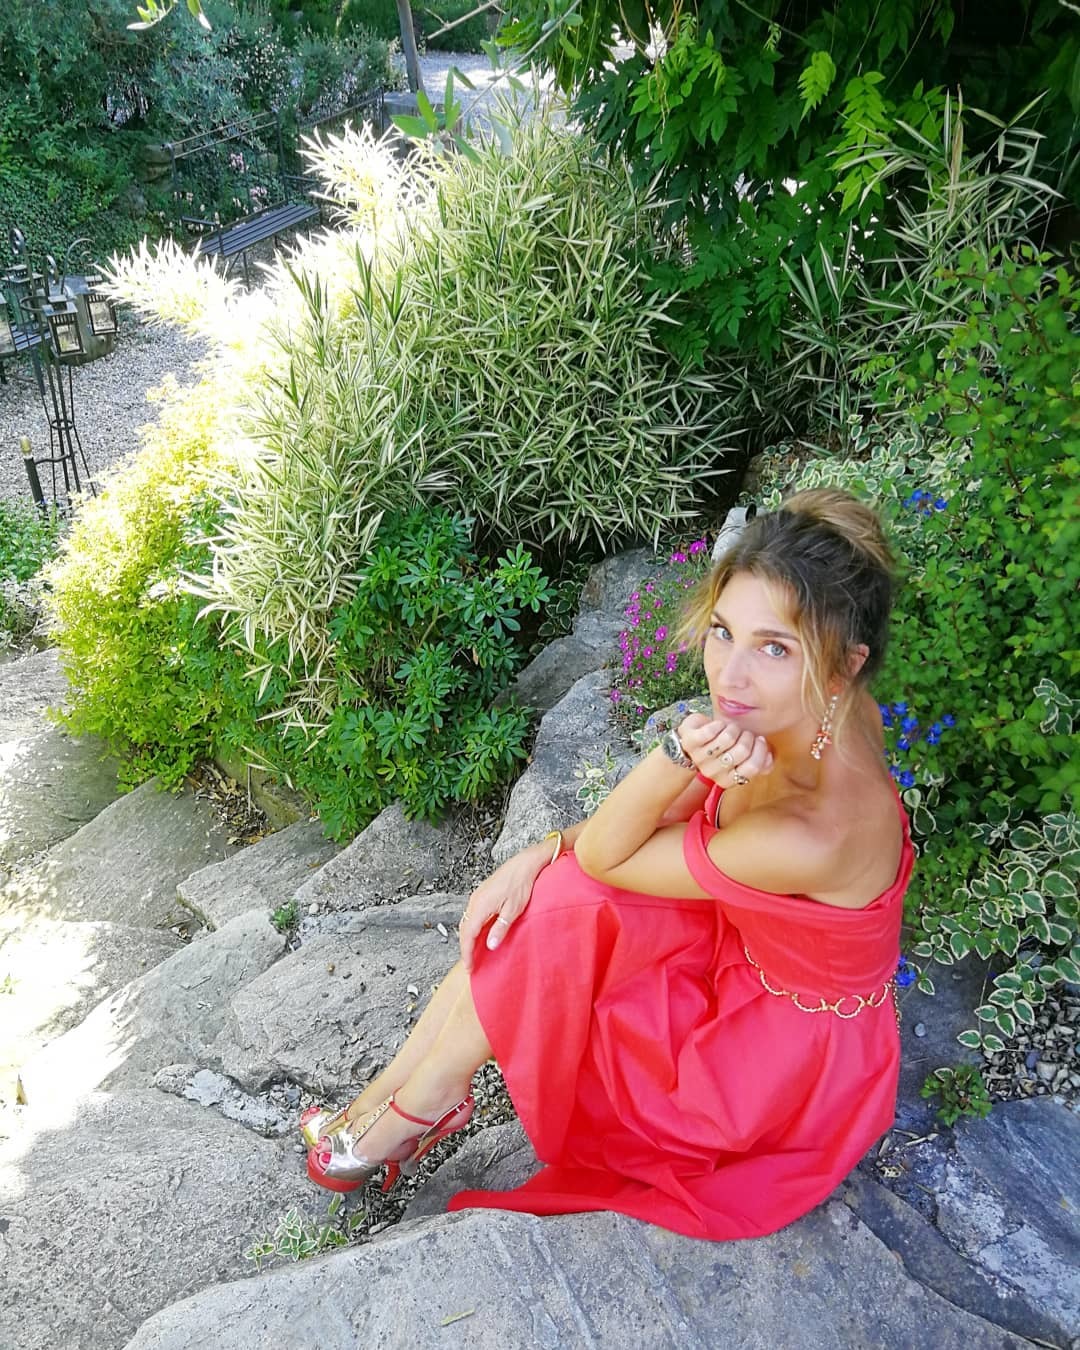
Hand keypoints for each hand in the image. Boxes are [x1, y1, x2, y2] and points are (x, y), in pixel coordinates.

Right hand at [458, 843, 548, 970]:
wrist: (525, 863)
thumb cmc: (522, 883)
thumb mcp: (514, 909)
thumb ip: (500, 928)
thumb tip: (489, 946)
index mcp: (481, 905)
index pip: (468, 934)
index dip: (467, 952)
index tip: (469, 966)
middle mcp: (475, 900)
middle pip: (464, 929)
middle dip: (465, 948)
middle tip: (470, 964)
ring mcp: (477, 896)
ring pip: (467, 922)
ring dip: (468, 938)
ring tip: (474, 953)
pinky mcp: (482, 894)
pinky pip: (472, 915)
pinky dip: (473, 928)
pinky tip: (480, 934)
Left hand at [675, 713, 773, 786]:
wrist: (692, 740)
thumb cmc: (721, 747)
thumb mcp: (741, 757)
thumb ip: (759, 760)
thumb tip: (769, 758)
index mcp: (727, 780)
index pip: (752, 767)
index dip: (760, 750)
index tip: (759, 739)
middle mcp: (712, 773)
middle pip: (742, 751)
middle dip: (747, 736)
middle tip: (743, 733)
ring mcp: (700, 758)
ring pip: (727, 739)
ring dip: (733, 729)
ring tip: (731, 729)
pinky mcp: (690, 742)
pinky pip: (710, 731)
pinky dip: (718, 724)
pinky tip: (718, 725)